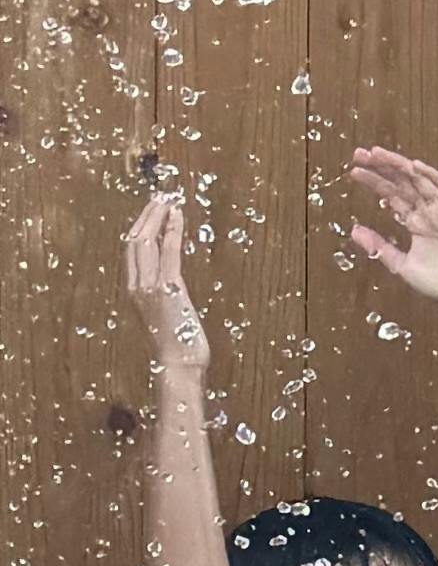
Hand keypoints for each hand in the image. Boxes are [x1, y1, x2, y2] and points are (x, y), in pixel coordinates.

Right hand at [124, 188, 208, 373]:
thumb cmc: (178, 348)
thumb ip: (165, 300)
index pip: (131, 252)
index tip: (152, 213)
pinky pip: (168, 252)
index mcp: (133, 292)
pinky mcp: (167, 289)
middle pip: (134, 241)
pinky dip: (172, 230)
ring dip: (158, 217)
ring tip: (168, 201)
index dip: (140, 228)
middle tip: (159, 199)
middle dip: (146, 217)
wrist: (177, 366)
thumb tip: (175, 291)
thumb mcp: (166, 319)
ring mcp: (149, 286)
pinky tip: (177, 217)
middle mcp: (135, 286)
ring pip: (146, 241)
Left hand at [345, 147, 437, 318]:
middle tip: (360, 154)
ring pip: (420, 181)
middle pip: (403, 183)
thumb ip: (380, 247)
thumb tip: (354, 231)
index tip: (355, 171)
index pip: (392, 195)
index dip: (374, 181)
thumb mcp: (402, 265)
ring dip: (400, 166)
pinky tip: (415, 166)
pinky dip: (433, 177)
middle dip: (382, 167)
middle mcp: (428, 214)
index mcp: (416, 224)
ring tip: (378, 154)